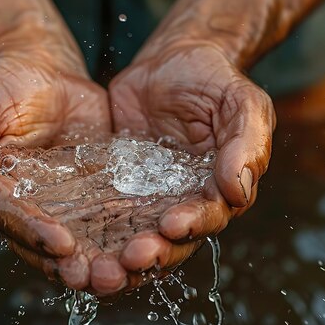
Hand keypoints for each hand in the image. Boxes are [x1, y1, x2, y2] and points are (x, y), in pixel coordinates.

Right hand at [0, 52, 111, 282]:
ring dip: (105, 259)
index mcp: (0, 194)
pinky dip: (130, 231)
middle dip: (76, 265)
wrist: (44, 69)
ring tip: (127, 270)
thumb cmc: (3, 87)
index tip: (63, 245)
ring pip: (87, 239)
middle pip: (52, 246)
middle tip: (101, 277)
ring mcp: (69, 201)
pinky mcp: (99, 189)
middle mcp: (35, 207)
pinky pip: (114, 214)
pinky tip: (151, 240)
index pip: (16, 223)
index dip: (37, 236)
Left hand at [109, 43, 274, 275]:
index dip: (193, 225)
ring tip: (104, 264)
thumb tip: (239, 191)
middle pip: (172, 238)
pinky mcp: (120, 186)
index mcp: (220, 188)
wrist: (171, 60)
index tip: (171, 225)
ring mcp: (150, 195)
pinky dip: (95, 229)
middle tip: (132, 258)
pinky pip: (107, 211)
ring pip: (137, 233)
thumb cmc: (214, 79)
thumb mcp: (241, 102)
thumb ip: (247, 143)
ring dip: (123, 252)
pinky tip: (77, 237)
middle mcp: (186, 200)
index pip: (210, 217)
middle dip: (155, 251)